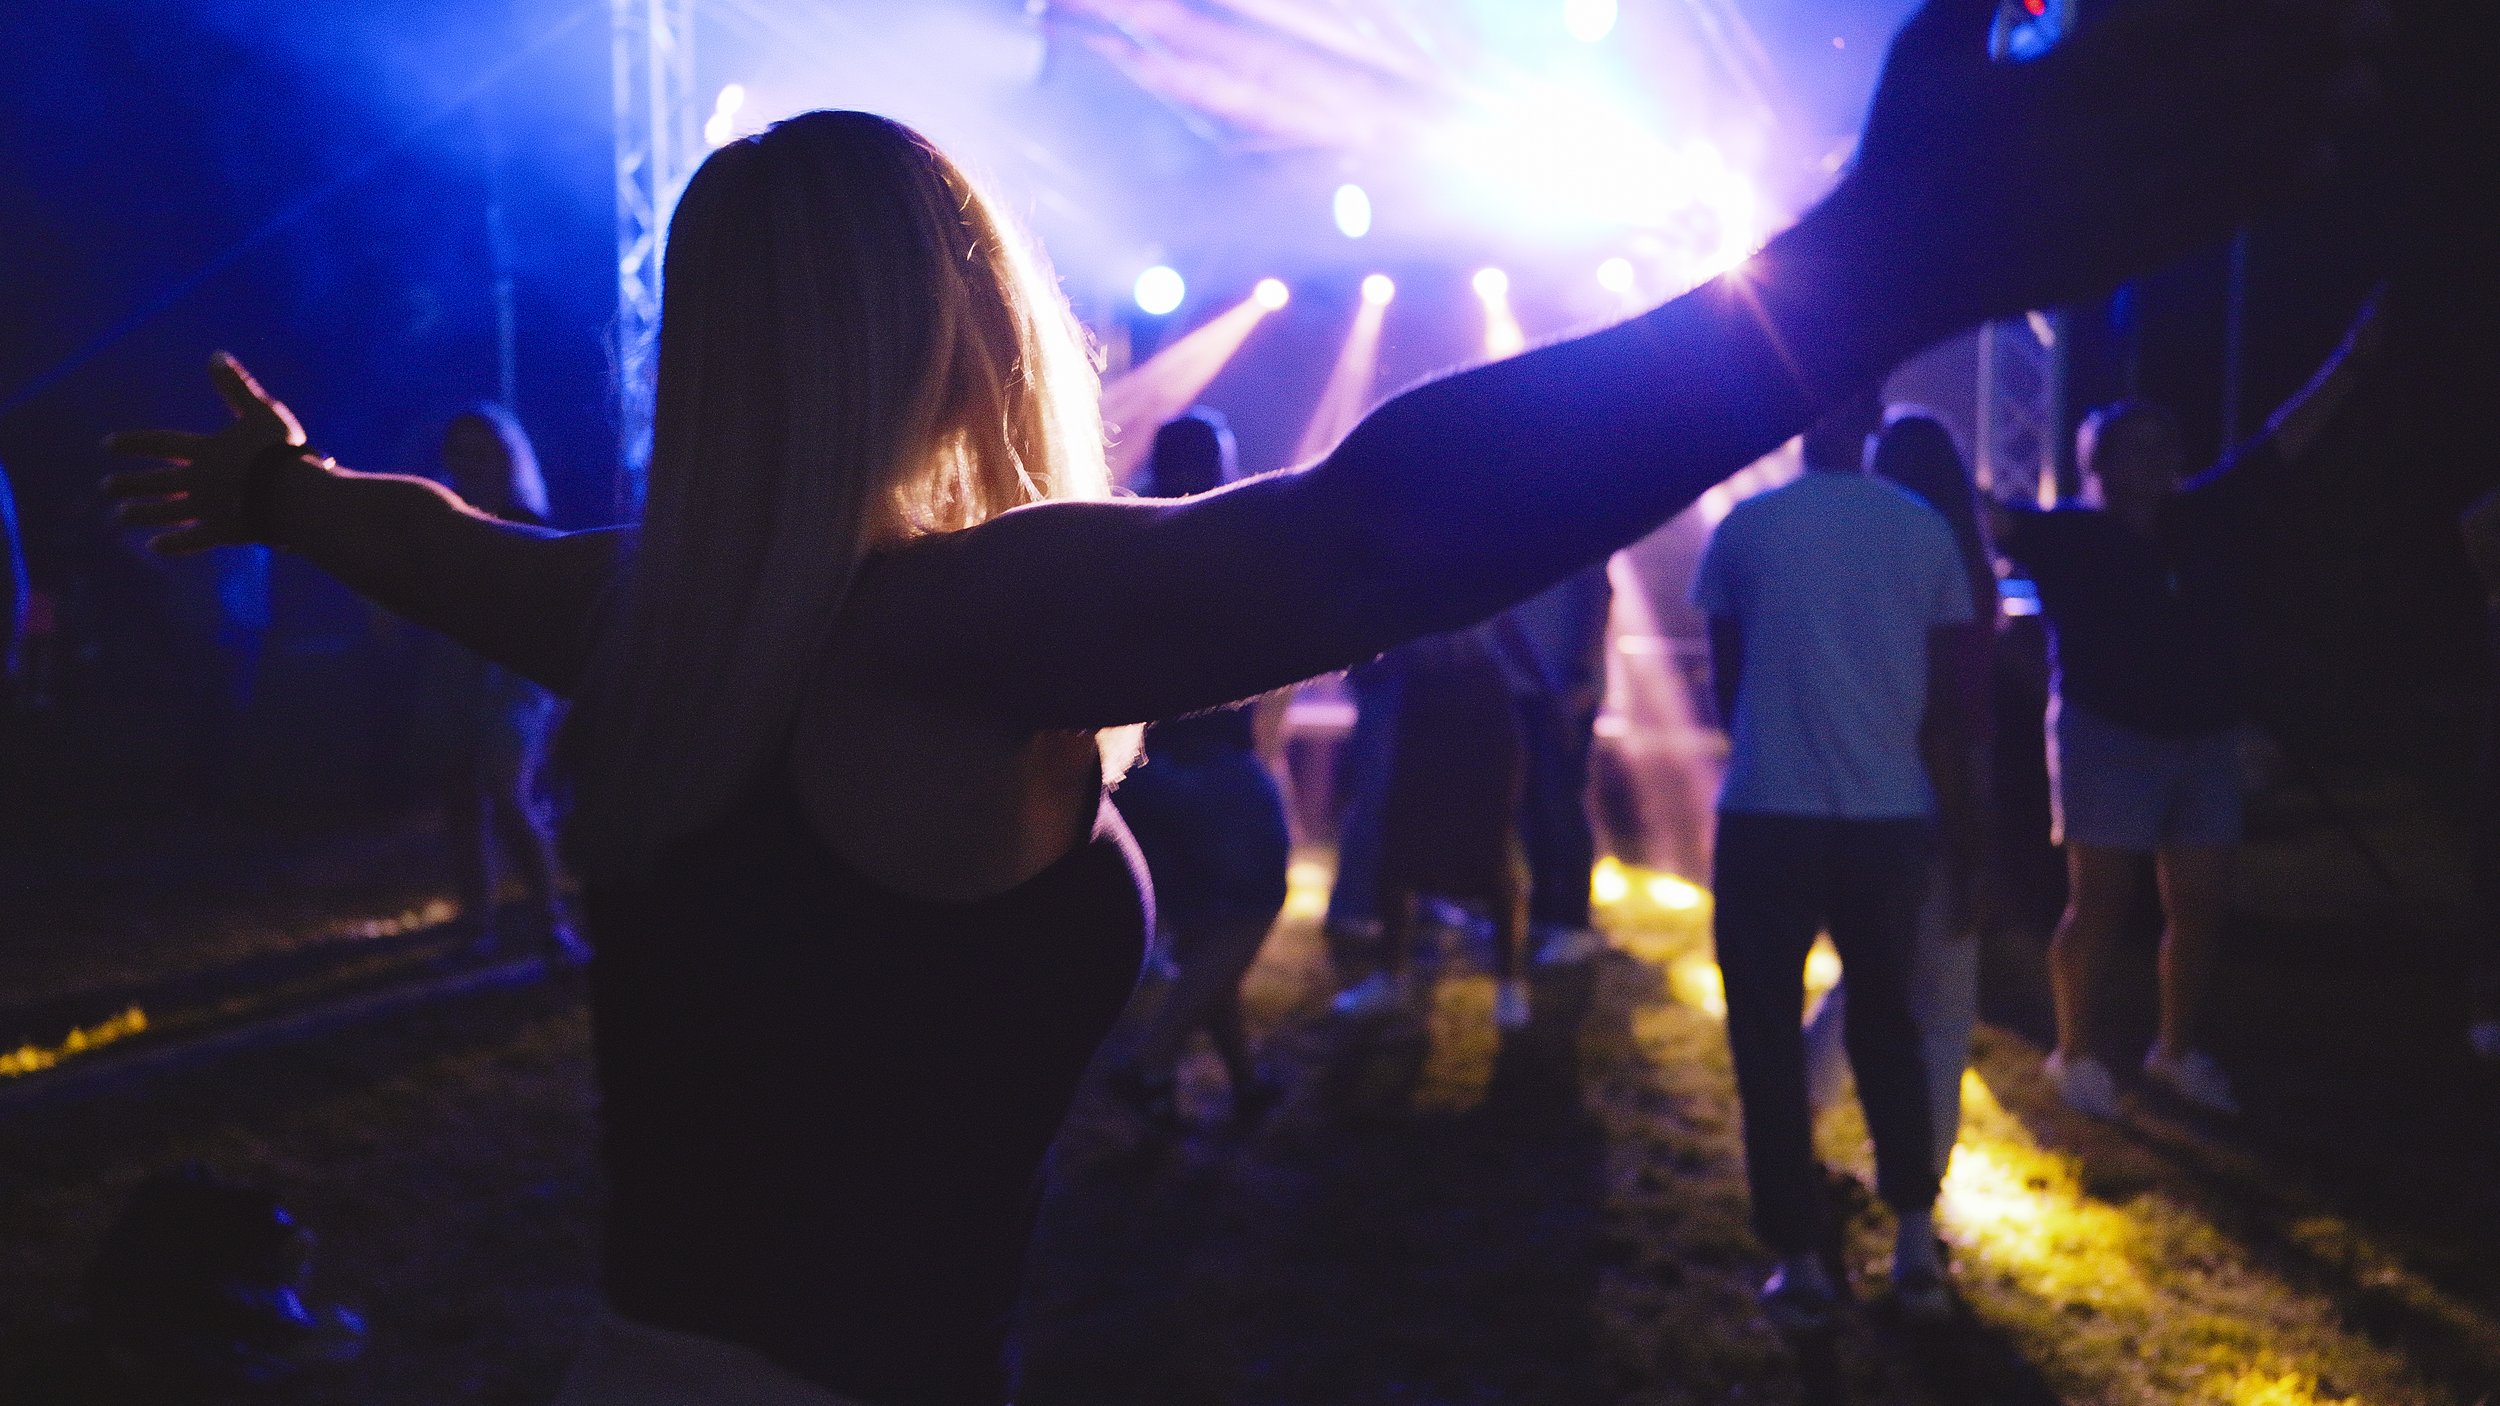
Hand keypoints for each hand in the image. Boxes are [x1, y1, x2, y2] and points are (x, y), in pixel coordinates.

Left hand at [103, 352, 307, 554]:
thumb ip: (237, 386)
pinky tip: (156, 545)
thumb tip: (215, 355)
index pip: (160, 444)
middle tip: (105, 486)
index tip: (107, 445)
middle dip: (129, 483)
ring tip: (119, 516)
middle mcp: (199, 481)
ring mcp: (209, 509)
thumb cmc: (283, 451)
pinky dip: (175, 543)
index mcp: (206, 451)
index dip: (133, 443)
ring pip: (167, 511)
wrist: (297, 496)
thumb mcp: (262, 412)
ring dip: (142, 513)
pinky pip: (194, 539)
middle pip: (157, 481)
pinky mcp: (225, 532)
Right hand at [1843, 0, 2385, 324]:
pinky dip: (2265, 191)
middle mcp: (2076, 157)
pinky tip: (2318, 157)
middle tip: (2367, 14)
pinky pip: (2203, 225)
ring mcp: (2099, 216)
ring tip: (2363, 76)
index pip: (2160, 30)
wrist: (1877, 270)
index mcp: (2034, 95)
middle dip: (2295, 47)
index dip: (2234, 1)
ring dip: (2301, 114)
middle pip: (2211, 90)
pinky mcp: (2112, 265)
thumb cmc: (1903, 144)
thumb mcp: (1926, 48)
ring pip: (2220, 158)